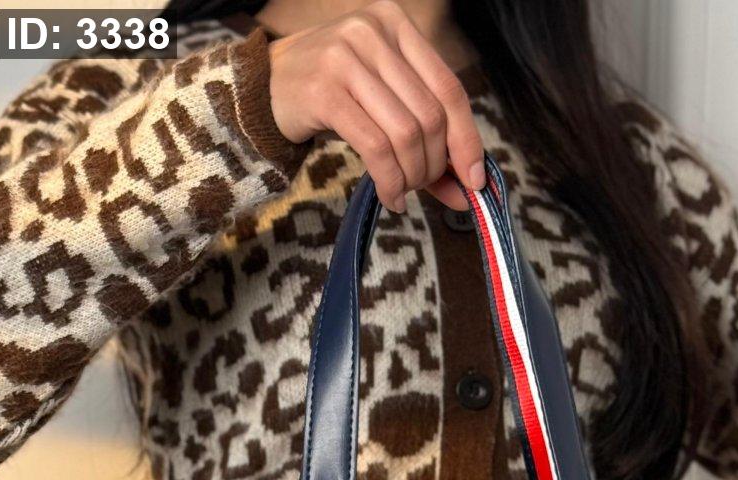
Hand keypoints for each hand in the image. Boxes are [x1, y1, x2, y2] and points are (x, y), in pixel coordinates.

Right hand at [268, 0, 483, 211]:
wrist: (263, 89)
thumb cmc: (330, 95)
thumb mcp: (380, 100)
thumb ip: (423, 135)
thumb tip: (466, 188)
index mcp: (395, 24)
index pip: (449, 88)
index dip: (468, 139)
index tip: (475, 180)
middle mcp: (373, 31)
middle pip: (430, 115)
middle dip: (435, 164)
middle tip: (425, 187)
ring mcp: (346, 57)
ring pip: (406, 133)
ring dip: (412, 176)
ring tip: (403, 191)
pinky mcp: (324, 91)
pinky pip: (375, 147)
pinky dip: (389, 181)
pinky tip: (390, 196)